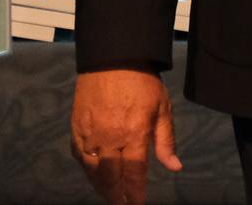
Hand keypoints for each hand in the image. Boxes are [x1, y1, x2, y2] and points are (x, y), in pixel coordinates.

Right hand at [70, 67, 181, 203]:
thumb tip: (174, 167)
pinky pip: (80, 158)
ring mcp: (90, 135)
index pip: (134, 174)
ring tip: (110, 196)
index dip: (135, 194)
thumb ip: (166, 141)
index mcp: (134, 134)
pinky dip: (87, 171)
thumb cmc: (143, 83)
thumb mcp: (162, 109)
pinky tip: (94, 176)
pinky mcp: (76, 130)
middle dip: (116, 196)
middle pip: (110, 178)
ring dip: (101, 187)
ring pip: (92, 172)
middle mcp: (109, 139)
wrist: (113, 59)